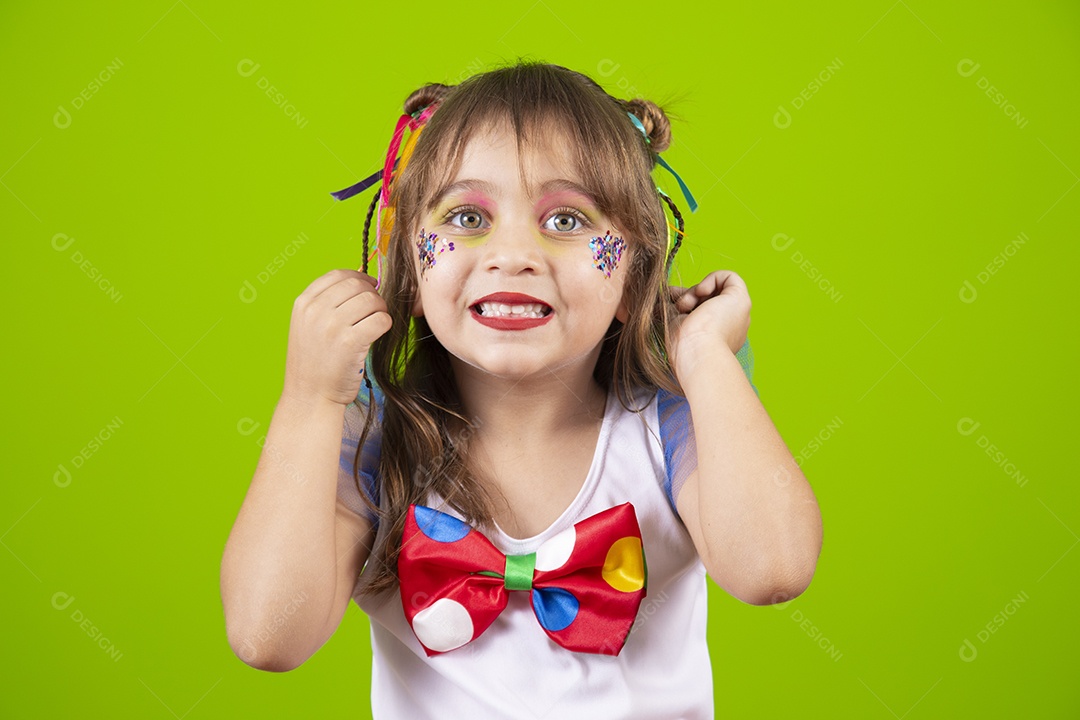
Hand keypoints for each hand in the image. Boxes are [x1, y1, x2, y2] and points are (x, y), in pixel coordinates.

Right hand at [282, 269, 392, 407]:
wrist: (310, 396)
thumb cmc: (314, 362)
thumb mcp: (308, 326)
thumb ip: (326, 303)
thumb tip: (362, 281)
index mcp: (303, 303)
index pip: (338, 274)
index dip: (359, 276)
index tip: (368, 286)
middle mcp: (315, 310)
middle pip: (357, 284)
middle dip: (372, 294)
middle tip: (375, 310)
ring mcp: (332, 325)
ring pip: (372, 300)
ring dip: (381, 310)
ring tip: (375, 324)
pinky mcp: (350, 342)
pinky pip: (380, 320)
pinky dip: (385, 325)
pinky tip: (377, 335)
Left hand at [668, 270, 750, 378]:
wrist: (696, 353)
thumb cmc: (682, 347)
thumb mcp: (674, 324)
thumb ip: (673, 310)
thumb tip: (662, 296)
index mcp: (716, 336)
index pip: (702, 310)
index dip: (684, 301)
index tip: (671, 304)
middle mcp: (731, 326)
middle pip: (708, 299)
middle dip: (688, 296)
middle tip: (676, 304)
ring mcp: (738, 314)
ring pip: (715, 290)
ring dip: (694, 292)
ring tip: (684, 306)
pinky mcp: (742, 300)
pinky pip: (729, 277)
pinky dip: (712, 277)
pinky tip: (700, 291)